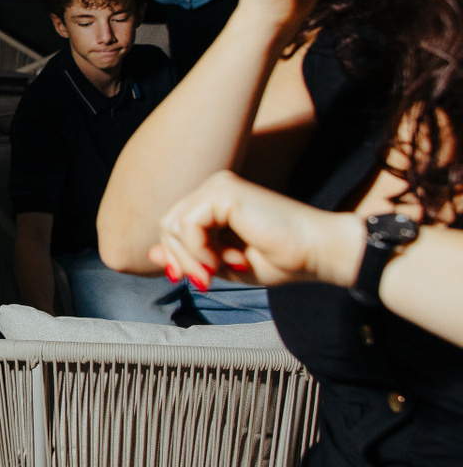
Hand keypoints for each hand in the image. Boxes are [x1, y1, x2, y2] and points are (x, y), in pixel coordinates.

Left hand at [152, 169, 365, 289]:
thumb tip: (150, 254)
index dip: (176, 257)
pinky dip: (199, 250)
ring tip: (222, 269)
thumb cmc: (279, 260)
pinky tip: (226, 260)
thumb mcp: (222, 264)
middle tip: (207, 280)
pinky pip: (187, 225)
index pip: (172, 228)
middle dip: (181, 260)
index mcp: (213, 203)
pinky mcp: (223, 191)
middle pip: (167, 226)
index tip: (200, 280)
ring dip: (191, 258)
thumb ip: (189, 258)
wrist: (316, 253)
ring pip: (172, 226)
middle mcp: (213, 189)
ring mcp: (217, 187)